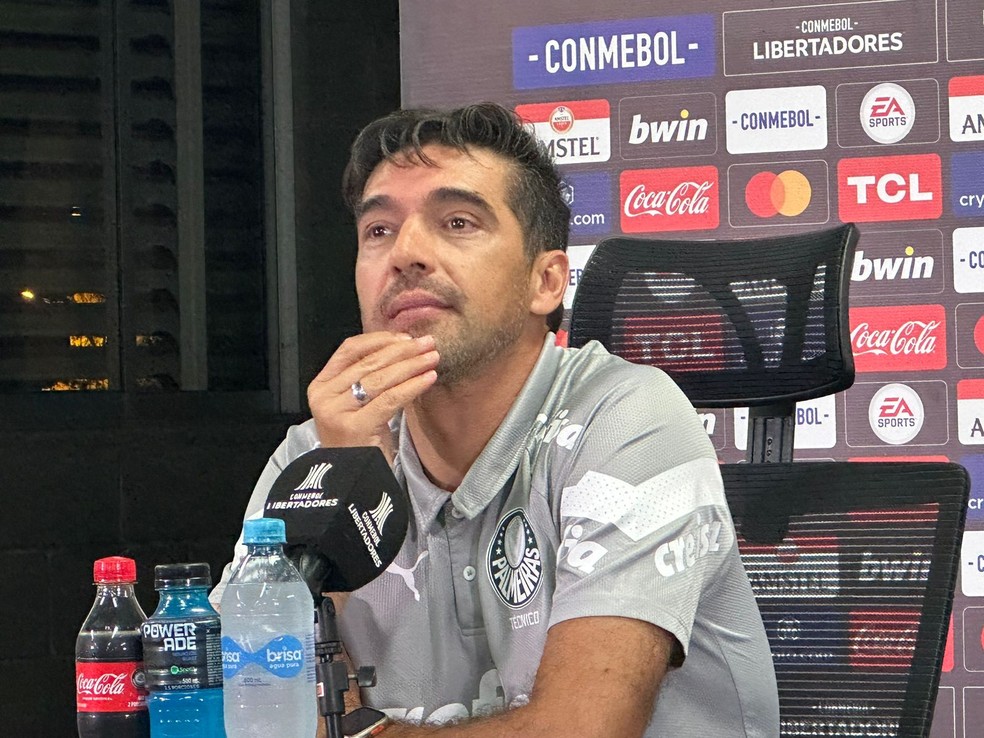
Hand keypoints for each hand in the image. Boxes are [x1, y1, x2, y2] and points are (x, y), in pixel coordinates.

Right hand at [307, 332, 438, 461]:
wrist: (354, 482)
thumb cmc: (362, 441)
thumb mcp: (359, 405)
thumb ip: (369, 377)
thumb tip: (404, 346)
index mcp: (321, 385)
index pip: (349, 350)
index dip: (380, 339)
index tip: (406, 337)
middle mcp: (323, 397)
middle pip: (368, 363)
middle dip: (402, 351)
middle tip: (428, 344)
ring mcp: (335, 412)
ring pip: (380, 379)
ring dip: (411, 365)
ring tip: (433, 358)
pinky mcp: (354, 428)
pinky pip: (389, 399)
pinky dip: (412, 386)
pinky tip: (428, 379)